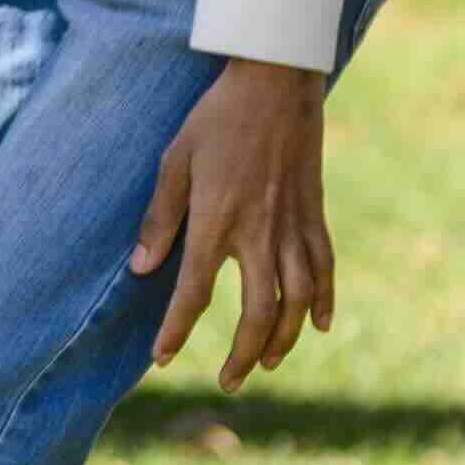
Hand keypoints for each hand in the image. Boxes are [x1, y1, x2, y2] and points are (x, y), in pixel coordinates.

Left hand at [135, 60, 334, 384]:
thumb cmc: (215, 118)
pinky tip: (319, 324)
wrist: (274, 84)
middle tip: (228, 380)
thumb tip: (139, 269)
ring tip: (267, 362)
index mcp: (217, 221)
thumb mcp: (174, 160)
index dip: (176, 330)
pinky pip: (325, 268)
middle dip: (243, 355)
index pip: (194, 293)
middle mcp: (260, 233)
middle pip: (257, 314)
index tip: (162, 358)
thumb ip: (159, 217)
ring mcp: (293, 227)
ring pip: (298, 302)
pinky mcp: (316, 215)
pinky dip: (325, 300)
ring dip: (285, 338)